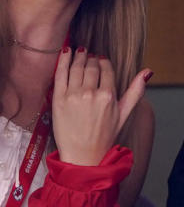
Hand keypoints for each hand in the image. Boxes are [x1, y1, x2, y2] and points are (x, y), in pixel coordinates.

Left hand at [51, 47, 149, 165]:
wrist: (83, 154)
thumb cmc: (104, 136)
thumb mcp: (124, 114)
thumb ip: (135, 91)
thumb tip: (147, 72)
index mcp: (108, 96)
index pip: (106, 70)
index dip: (102, 62)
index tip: (100, 58)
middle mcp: (91, 93)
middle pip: (90, 67)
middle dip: (89, 58)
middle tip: (87, 53)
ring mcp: (73, 95)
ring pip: (76, 68)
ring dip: (77, 57)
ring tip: (78, 52)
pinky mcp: (58, 99)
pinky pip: (60, 73)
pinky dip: (63, 60)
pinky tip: (65, 52)